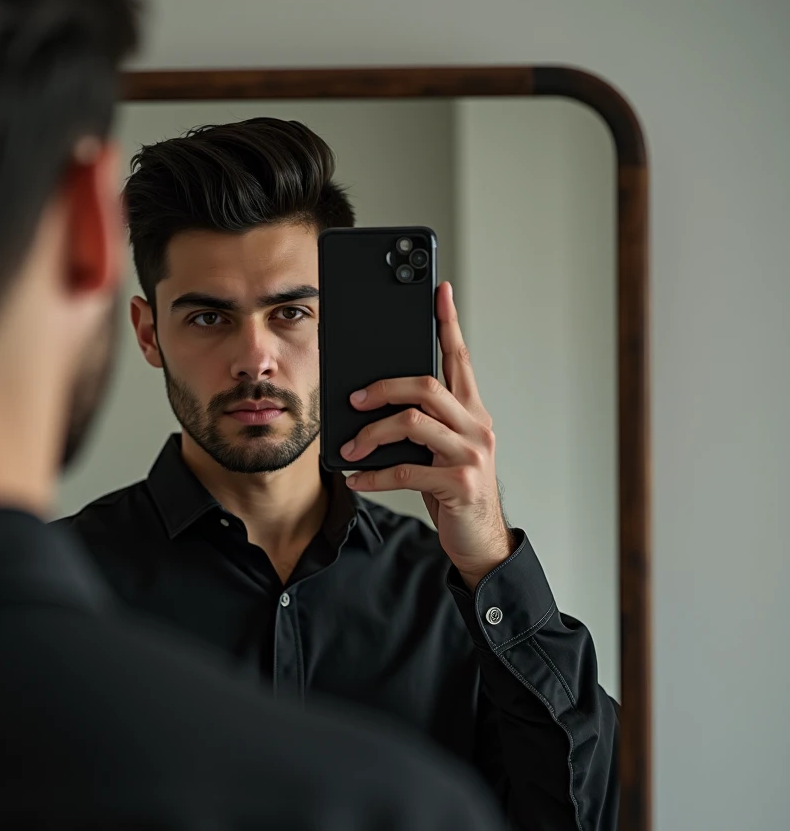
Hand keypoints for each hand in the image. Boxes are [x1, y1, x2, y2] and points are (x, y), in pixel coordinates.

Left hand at [341, 282, 513, 587]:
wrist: (480, 539)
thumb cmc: (454, 489)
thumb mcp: (440, 450)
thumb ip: (421, 424)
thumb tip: (370, 406)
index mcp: (472, 412)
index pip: (460, 359)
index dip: (449, 323)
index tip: (439, 291)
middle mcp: (476, 426)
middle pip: (426, 385)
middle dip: (383, 388)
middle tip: (353, 401)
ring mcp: (471, 453)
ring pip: (412, 423)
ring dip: (371, 435)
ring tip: (349, 450)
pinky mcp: (460, 482)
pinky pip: (406, 469)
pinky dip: (374, 475)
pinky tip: (357, 479)